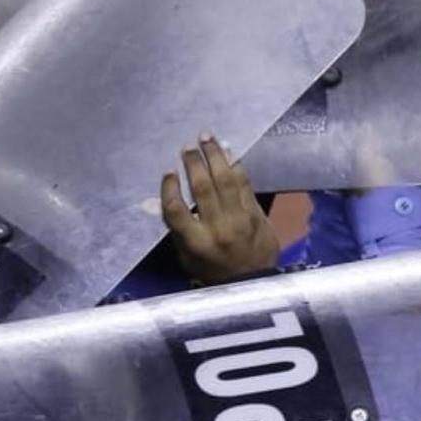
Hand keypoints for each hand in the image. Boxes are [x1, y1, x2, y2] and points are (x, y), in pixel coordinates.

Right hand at [160, 136, 279, 284]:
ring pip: (227, 181)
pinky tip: (230, 153)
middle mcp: (218, 229)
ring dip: (217, 157)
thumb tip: (162, 197)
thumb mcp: (187, 256)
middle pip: (203, 189)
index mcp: (195, 243)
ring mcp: (241, 220)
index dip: (169, 189)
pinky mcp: (257, 214)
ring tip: (208, 139)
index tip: (167, 170)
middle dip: (195, 163)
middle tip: (189, 144)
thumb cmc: (211, 269)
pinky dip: (237, 167)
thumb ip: (178, 228)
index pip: (176, 211)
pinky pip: (245, 185)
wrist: (252, 281)